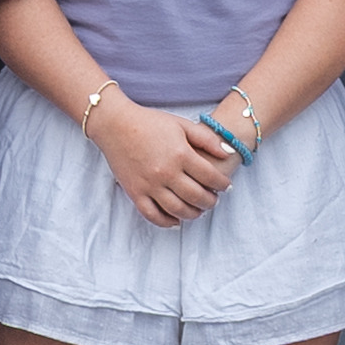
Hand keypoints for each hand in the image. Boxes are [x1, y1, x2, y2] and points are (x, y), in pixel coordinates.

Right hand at [90, 95, 238, 227]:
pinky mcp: (135, 192)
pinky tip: (176, 221)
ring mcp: (150, 185)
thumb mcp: (181, 124)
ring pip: (178, 210)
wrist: (116, 124)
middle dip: (210, 202)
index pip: (210, 177)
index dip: (222, 185)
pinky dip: (166, 222)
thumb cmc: (150, 122)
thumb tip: (228, 153)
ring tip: (198, 210)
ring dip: (193, 214)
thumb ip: (206, 139)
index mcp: (180, 154)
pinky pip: (153, 215)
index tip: (226, 187)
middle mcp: (166, 172)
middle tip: (214, 200)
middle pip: (197, 197)